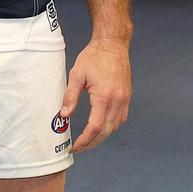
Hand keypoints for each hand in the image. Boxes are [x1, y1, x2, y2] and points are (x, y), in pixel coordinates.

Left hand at [61, 38, 131, 152]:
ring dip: (102, 135)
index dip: (85, 140)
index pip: (95, 127)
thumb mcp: (77, 74)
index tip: (75, 146)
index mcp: (104, 97)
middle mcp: (117, 102)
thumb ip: (71, 96)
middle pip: (107, 132)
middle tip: (80, 147)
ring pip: (115, 126)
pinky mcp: (127, 97)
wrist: (112, 44)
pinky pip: (121, 118)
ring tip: (88, 138)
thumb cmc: (93, 57)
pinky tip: (101, 124)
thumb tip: (64, 115)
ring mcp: (125, 100)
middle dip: (93, 142)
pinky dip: (111, 125)